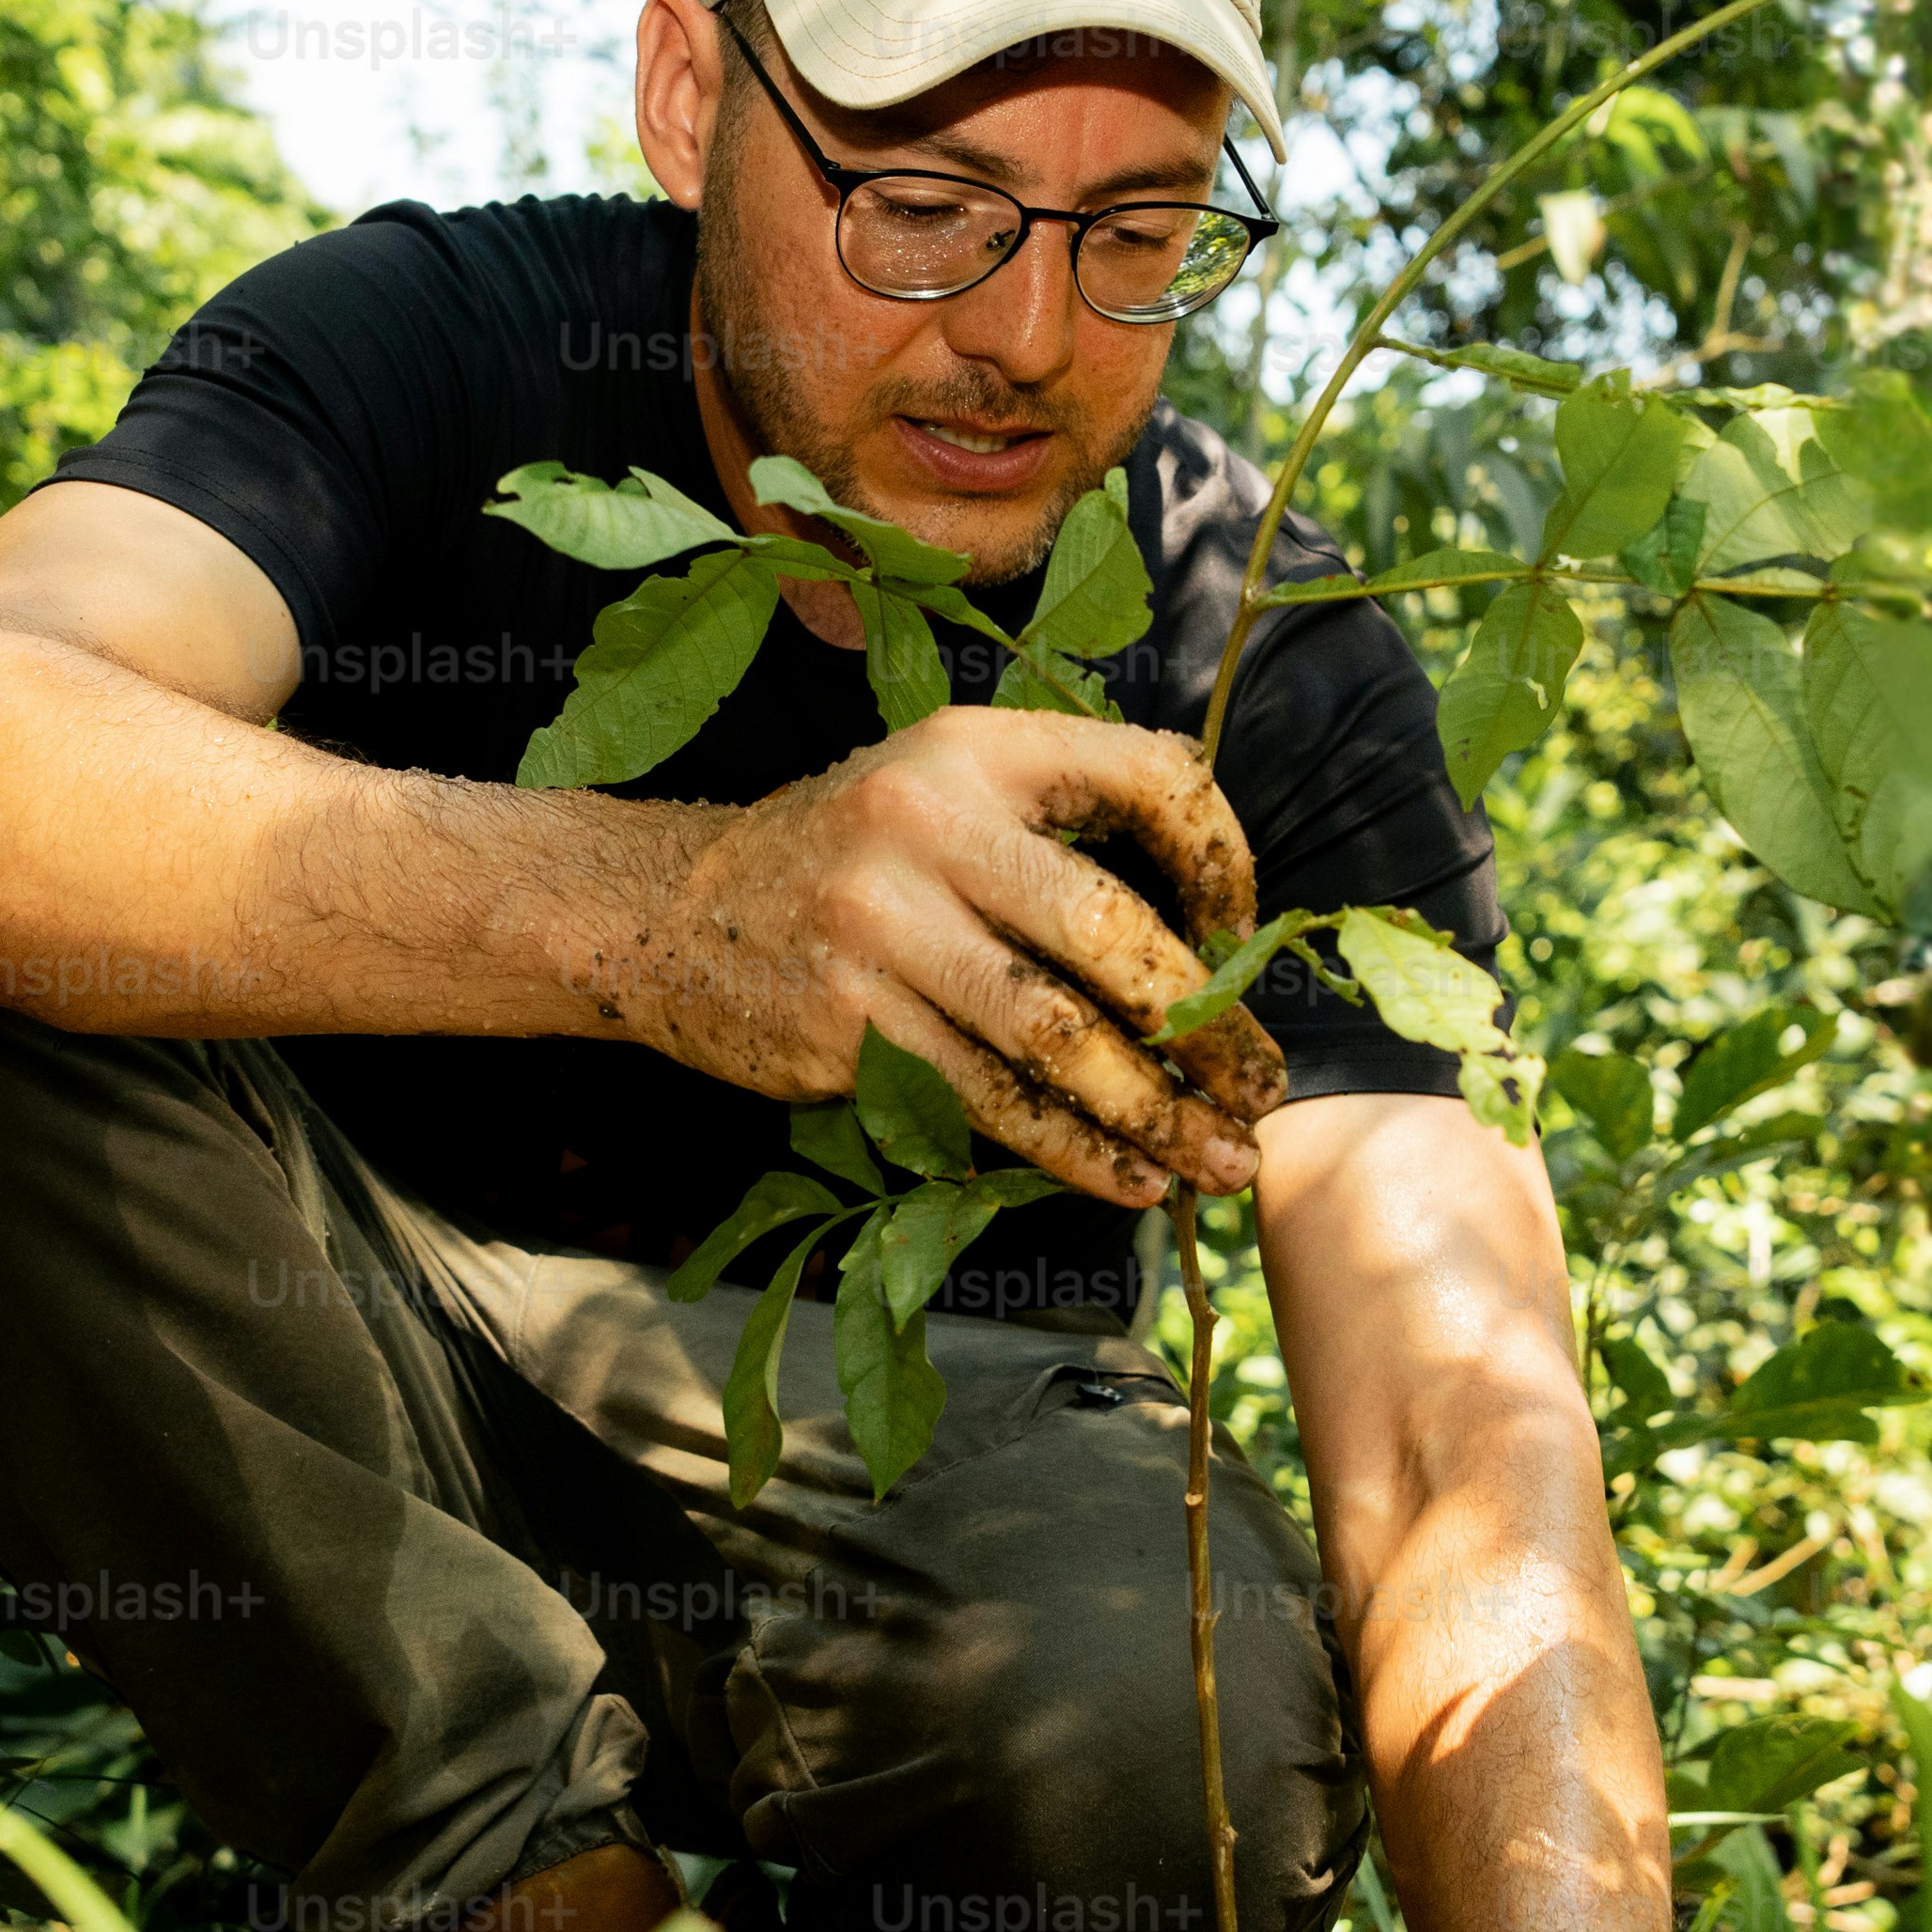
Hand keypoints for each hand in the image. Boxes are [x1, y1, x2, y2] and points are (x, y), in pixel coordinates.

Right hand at [583, 709, 1285, 1211]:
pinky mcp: (846, 1024)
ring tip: (1219, 1162)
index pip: (1150, 774)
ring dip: (1154, 1113)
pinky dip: (1070, 1152)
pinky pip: (987, 1101)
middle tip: (1261, 1091)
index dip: (1222, 857)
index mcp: (976, 749)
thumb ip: (1061, 821)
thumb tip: (1220, 927)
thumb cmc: (846, 858)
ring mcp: (881, 927)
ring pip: (1055, 1037)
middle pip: (1111, 931)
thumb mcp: (942, 788)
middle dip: (1206, 1028)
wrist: (670, 915)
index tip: (1241, 938)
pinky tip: (1127, 1182)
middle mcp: (928, 824)